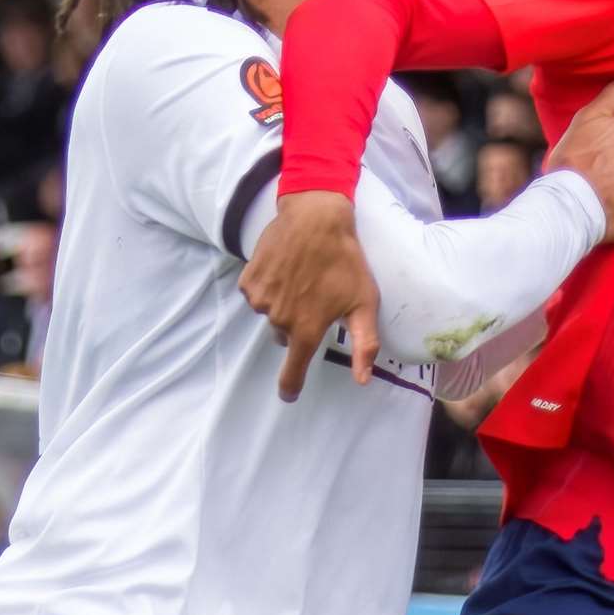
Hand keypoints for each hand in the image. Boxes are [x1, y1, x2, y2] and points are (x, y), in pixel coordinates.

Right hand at [239, 191, 381, 401]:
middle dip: (299, 323)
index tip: (289, 395)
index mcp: (306, 329)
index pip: (293, 369)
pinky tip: (287, 268)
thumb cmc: (345, 261)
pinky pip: (258, 294)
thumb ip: (364, 344)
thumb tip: (362, 380)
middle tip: (317, 297)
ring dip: (285, 303)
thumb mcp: (364, 302)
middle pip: (286, 335)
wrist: (315, 219)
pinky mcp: (248, 281)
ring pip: (272, 313)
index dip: (291, 385)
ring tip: (303, 277)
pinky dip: (271, 287)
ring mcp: (260, 300)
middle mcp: (278, 319)